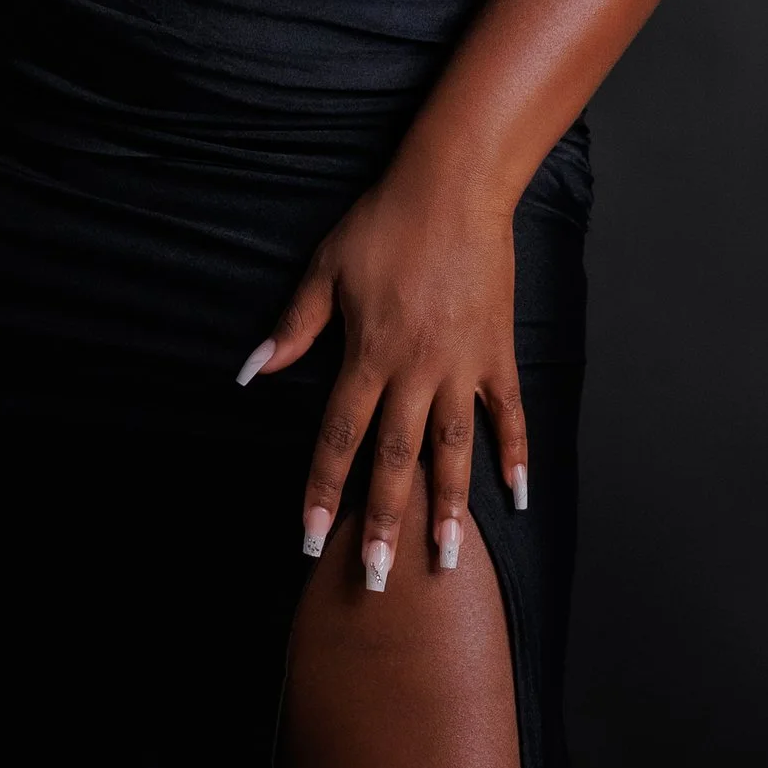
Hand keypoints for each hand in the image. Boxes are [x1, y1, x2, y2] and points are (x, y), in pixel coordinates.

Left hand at [241, 158, 527, 591]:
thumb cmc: (383, 223)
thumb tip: (252, 372)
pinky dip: (514, 453)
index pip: (339, 437)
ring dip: (447, 507)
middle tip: (378, 580)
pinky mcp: (496, 352)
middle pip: (395, 459)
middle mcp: (416, 370)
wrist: (454, 186)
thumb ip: (294, 328)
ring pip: (453, 450)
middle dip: (384, 522)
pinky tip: (515, 495)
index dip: (323, 490)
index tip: (311, 538)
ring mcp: (461, 365)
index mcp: (368, 354)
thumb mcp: (325, 269)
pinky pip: (507, 412)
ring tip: (445, 559)